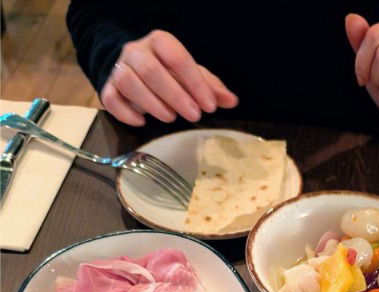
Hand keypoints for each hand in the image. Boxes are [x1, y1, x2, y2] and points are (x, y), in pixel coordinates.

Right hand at [100, 30, 237, 125]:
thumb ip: (212, 88)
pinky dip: (125, 113)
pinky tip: (142, 122)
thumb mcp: (194, 76)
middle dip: (175, 95)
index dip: (194, 83)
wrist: (137, 68)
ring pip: (128, 82)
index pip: (177, 58)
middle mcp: (136, 51)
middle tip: (194, 115)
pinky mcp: (108, 86)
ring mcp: (119, 67)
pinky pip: (110, 98)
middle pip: (150, 70)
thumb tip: (232, 101)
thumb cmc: (172, 72)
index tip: (209, 106)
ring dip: (152, 103)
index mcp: (160, 42)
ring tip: (171, 118)